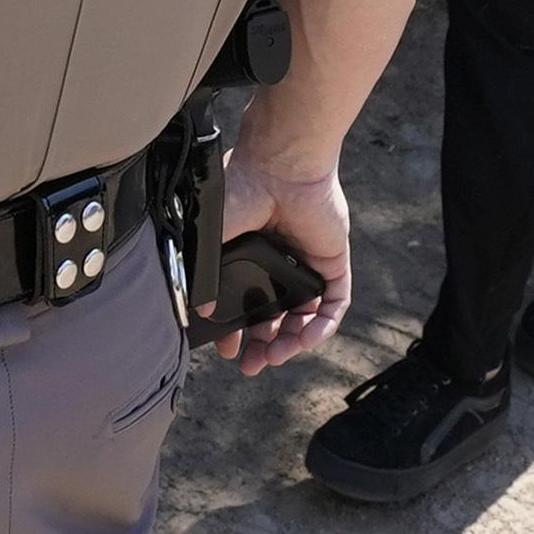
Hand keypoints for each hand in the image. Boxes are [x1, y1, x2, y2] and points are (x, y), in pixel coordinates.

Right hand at [207, 142, 355, 371]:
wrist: (278, 167)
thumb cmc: (239, 190)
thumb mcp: (211, 238)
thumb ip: (205, 276)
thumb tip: (198, 313)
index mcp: (247, 256)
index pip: (243, 305)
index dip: (234, 332)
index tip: (225, 350)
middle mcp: (278, 263)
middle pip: (274, 318)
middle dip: (261, 346)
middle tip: (249, 366)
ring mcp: (306, 263)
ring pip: (304, 316)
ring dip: (291, 342)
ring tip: (274, 357)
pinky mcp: (333, 261)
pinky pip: (334, 303)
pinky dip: (323, 325)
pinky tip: (305, 339)